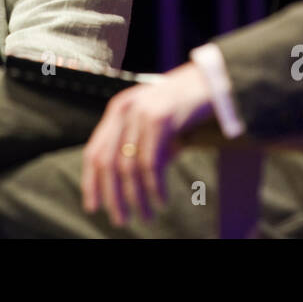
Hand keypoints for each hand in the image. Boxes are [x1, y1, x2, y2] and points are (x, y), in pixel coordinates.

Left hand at [80, 62, 213, 226]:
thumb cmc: (184, 106)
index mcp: (117, 111)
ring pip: (128, 167)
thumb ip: (140, 147)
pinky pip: (151, 163)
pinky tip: (161, 201)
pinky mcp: (160, 119)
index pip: (93, 151)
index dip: (91, 182)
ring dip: (136, 197)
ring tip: (146, 217)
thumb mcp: (154, 126)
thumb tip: (130, 188)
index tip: (93, 207)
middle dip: (112, 196)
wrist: (212, 81)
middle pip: (107, 162)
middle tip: (121, 220)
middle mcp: (124, 110)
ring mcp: (140, 113)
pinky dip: (154, 187)